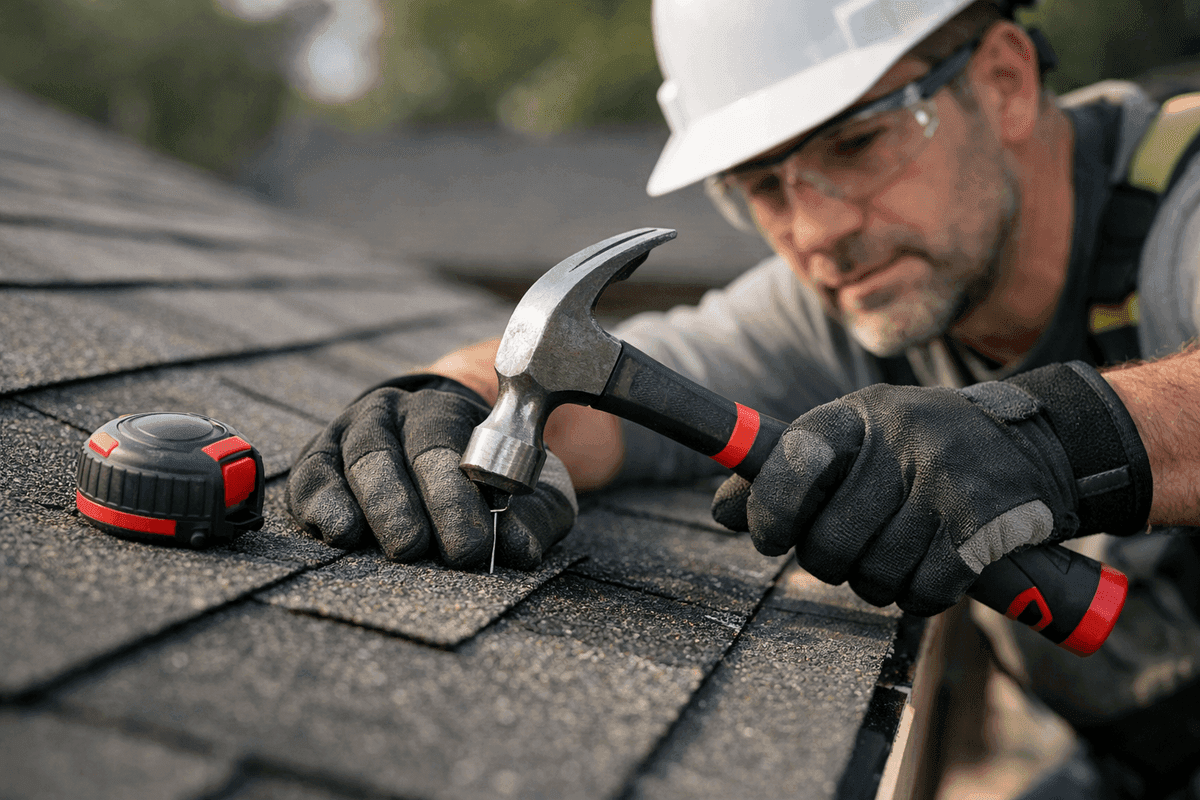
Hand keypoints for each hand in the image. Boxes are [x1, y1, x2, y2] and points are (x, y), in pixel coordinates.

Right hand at [286, 375, 576, 568]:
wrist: (439, 450)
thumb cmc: (490, 481)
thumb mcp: (525, 494)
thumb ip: (528, 518)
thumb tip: (520, 551)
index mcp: (445, 412)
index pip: (442, 447)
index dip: (453, 498)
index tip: (471, 548)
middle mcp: (393, 413)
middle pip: (385, 452)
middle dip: (398, 504)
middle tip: (414, 549)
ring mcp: (351, 432)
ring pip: (349, 460)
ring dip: (364, 504)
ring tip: (373, 544)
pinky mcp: (318, 459)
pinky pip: (310, 475)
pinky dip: (318, 502)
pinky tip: (337, 534)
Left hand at [712, 362, 1151, 614]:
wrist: (1033, 443)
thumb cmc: (917, 451)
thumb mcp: (854, 441)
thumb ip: (785, 471)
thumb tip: (721, 511)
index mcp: (858, 416)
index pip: (790, 460)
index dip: (768, 510)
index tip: (771, 536)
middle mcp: (902, 437)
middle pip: (828, 544)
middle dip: (830, 562)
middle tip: (849, 551)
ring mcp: (947, 477)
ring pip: (875, 577)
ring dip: (878, 583)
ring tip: (896, 553)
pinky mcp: (987, 522)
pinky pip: (925, 593)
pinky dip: (922, 596)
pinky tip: (934, 567)